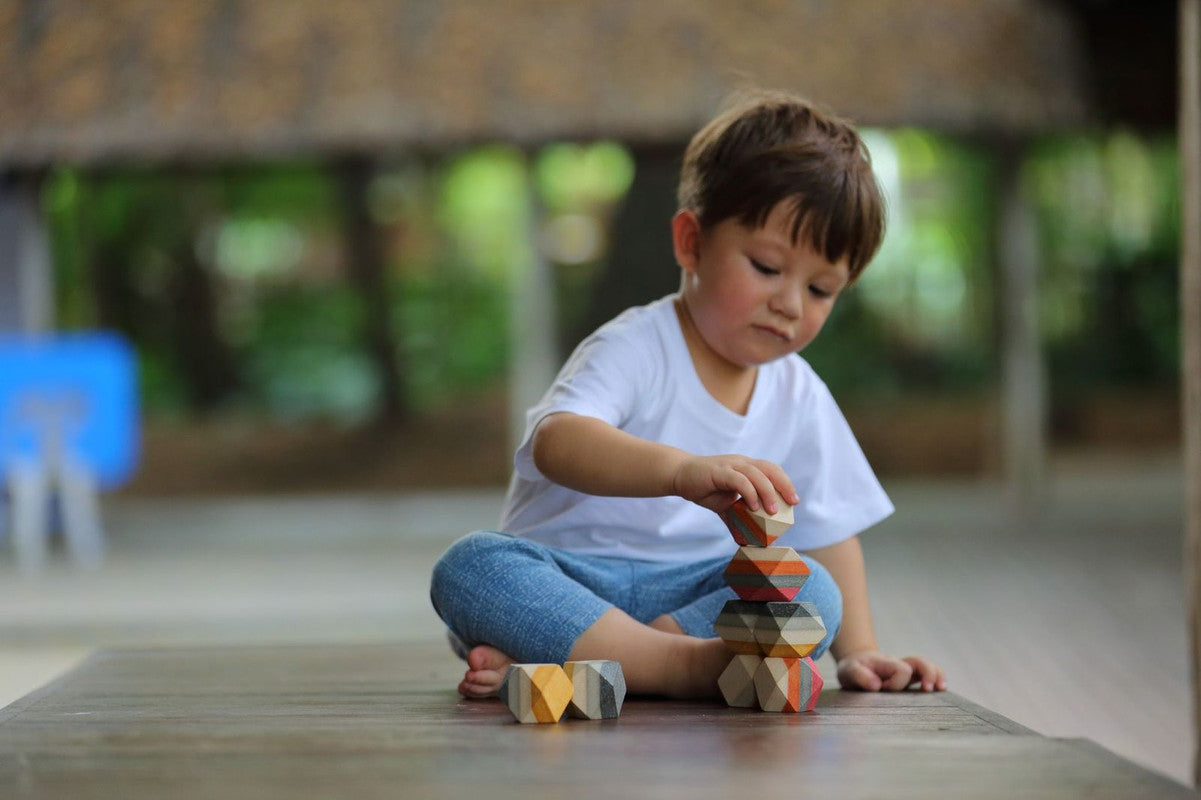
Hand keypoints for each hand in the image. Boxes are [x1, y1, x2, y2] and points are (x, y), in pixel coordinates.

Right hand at [671, 454, 798, 514]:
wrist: (680, 476)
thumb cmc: (704, 488)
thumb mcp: (724, 506)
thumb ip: (736, 519)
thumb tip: (744, 540)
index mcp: (746, 468)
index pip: (771, 470)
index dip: (784, 483)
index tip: (793, 500)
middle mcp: (741, 463)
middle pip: (769, 469)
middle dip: (784, 485)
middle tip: (792, 503)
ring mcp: (730, 465)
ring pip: (756, 474)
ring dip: (767, 492)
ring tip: (773, 511)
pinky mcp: (719, 471)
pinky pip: (739, 480)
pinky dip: (749, 492)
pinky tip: (753, 507)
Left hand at [836, 650, 945, 691]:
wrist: (855, 665)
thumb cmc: (852, 669)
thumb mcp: (848, 671)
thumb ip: (859, 676)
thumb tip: (877, 685)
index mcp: (885, 663)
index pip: (901, 670)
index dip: (896, 683)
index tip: (883, 690)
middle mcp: (898, 665)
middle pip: (919, 662)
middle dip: (927, 674)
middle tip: (927, 689)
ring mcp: (906, 672)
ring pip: (927, 666)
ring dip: (936, 676)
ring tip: (941, 688)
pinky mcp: (909, 679)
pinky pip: (927, 674)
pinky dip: (937, 679)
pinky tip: (940, 690)